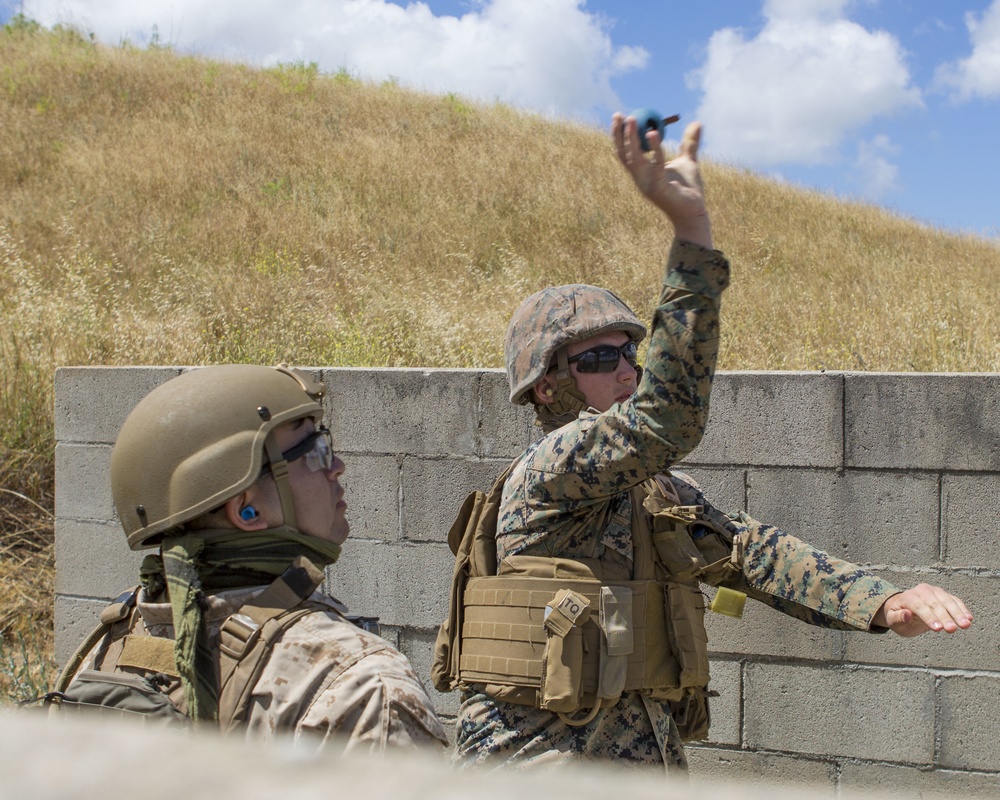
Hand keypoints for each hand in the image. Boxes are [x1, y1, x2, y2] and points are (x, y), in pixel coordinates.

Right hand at [611, 113, 711, 248]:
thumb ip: (689, 143)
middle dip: (618, 135)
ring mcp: (647, 184)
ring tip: (633, 119)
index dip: (619, 137)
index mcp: (643, 172)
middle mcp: (640, 178)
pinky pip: (655, 165)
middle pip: (623, 154)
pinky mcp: (658, 188)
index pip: (625, 153)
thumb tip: (697, 123)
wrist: (694, 212)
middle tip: (620, 115)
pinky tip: (653, 133)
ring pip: (634, 158)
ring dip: (631, 138)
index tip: (621, 117)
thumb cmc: (688, 190)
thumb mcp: (688, 161)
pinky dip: (654, 149)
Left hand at [873, 583, 973, 636]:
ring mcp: (935, 592)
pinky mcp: (944, 595)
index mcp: (908, 597)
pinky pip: (955, 601)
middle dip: (944, 617)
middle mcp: (922, 591)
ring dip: (957, 613)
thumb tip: (907, 615)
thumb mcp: (892, 620)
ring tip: (965, 625)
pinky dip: (962, 609)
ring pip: (948, 601)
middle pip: (935, 604)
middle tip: (952, 629)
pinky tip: (969, 618)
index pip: (919, 607)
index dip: (929, 618)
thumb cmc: (898, 616)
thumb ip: (898, 618)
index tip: (938, 629)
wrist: (903, 608)